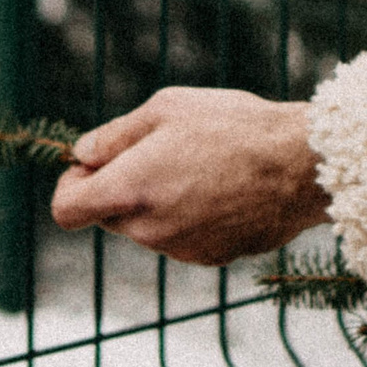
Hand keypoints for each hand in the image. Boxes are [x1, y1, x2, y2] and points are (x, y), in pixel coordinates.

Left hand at [48, 87, 330, 265]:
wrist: (300, 166)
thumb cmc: (233, 127)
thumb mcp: (166, 108)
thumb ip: (114, 136)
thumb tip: (82, 155)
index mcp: (128, 190)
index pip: (66, 210)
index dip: (71, 185)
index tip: (93, 165)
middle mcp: (148, 230)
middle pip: (109, 215)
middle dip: (121, 188)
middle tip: (159, 152)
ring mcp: (180, 250)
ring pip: (148, 226)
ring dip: (159, 201)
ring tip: (203, 165)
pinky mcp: (211, 257)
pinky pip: (182, 237)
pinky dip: (191, 216)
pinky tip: (224, 187)